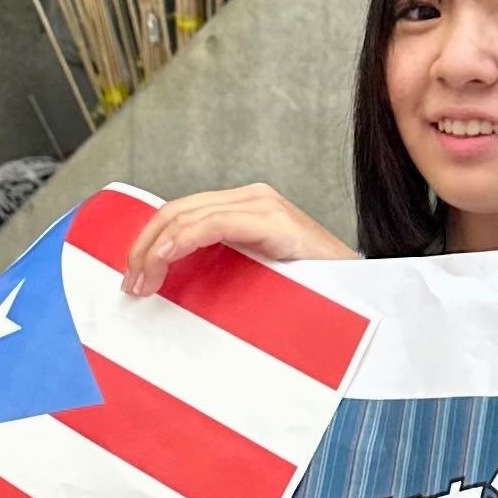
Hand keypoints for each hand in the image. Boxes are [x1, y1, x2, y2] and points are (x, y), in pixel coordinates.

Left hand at [120, 184, 354, 298]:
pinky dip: (184, 239)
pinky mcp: (275, 220)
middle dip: (144, 245)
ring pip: (189, 214)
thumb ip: (221, 276)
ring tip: (143, 279)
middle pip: (177, 210)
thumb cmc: (312, 297)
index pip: (180, 214)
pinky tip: (167, 257)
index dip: (148, 242)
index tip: (134, 278)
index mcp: (244, 210)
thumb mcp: (253, 283)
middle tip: (132, 283)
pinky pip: (216, 222)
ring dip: (156, 248)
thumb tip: (171, 293)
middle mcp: (252, 199)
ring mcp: (264, 206)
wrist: (365, 298)